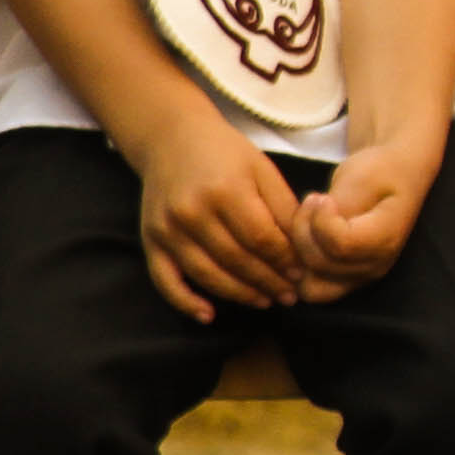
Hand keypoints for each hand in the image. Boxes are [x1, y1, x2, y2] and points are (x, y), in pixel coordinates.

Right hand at [133, 110, 303, 320]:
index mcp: (225, 191)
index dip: (284, 261)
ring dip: (238, 294)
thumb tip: (304, 250)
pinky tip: (208, 315)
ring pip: (206, 274)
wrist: (171, 139)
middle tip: (288, 296)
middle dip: (267, 282)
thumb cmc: (226, 154)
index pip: (261, 239)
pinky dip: (185, 301)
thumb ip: (283, 208)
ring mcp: (167, 228)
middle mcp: (191, 212)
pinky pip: (165, 279)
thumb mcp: (263, 170)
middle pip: (236, 260)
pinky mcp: (150, 239)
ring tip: (264, 301)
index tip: (300, 274)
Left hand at [293, 135, 444, 299]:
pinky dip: (300, 265)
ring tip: (310, 221)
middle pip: (321, 265)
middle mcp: (376, 266)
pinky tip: (307, 236)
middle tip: (313, 201)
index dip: (319, 221)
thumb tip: (319, 229)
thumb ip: (340, 208)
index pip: (340, 245)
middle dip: (304, 231)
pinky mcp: (346, 278)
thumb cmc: (379, 171)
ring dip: (299, 250)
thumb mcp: (360, 178)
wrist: (394, 175)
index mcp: (386, 239)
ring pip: (311, 284)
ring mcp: (361, 276)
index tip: (321, 197)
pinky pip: (311, 287)